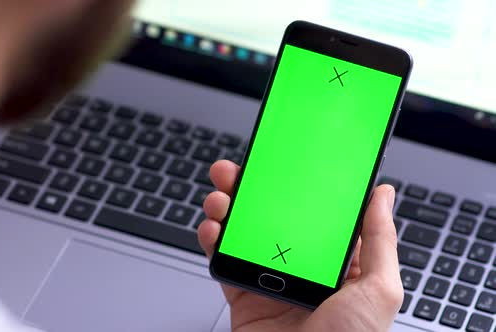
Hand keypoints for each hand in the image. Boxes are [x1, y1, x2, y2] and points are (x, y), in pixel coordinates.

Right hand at [198, 160, 402, 331]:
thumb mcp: (379, 290)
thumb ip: (380, 240)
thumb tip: (383, 195)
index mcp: (334, 262)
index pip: (311, 212)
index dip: (294, 184)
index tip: (281, 162)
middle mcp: (300, 267)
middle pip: (269, 216)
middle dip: (249, 190)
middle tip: (235, 172)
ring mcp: (269, 280)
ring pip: (242, 233)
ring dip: (226, 209)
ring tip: (220, 199)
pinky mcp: (243, 295)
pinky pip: (223, 261)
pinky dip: (212, 241)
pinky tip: (212, 229)